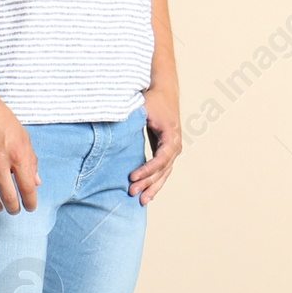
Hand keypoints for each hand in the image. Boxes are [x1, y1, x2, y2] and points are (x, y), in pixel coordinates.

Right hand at [0, 89, 39, 213]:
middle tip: (14, 210)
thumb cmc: (1, 118)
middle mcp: (0, 162)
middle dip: (14, 208)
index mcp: (18, 155)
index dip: (30, 202)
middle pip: (8, 197)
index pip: (27, 188)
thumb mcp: (23, 137)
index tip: (30, 207)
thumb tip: (36, 181)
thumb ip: (31, 161)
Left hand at [129, 87, 180, 204]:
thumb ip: (133, 120)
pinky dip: (156, 182)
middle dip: (148, 183)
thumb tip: (116, 130)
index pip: (161, 159)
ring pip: (164, 173)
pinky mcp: (166, 151)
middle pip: (163, 170)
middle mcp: (175, 145)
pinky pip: (163, 170)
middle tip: (132, 192)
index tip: (132, 177)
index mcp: (171, 136)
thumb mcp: (143, 108)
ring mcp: (172, 149)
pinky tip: (148, 193)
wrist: (164, 91)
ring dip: (153, 187)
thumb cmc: (152, 100)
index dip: (147, 170)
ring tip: (142, 201)